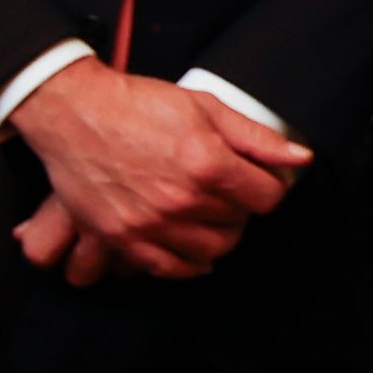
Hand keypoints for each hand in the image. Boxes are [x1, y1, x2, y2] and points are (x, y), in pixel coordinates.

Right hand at [10, 60, 310, 281]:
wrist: (71, 112)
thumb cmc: (135, 104)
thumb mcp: (202, 106)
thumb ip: (255, 137)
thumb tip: (300, 159)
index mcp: (207, 163)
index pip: (268, 197)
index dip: (266, 185)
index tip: (253, 179)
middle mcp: (181, 199)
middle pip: (239, 224)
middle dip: (238, 207)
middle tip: (222, 191)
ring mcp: (149, 223)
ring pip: (211, 250)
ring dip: (215, 234)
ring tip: (203, 213)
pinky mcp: (120, 236)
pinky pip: (170, 269)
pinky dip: (187, 263)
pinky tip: (189, 246)